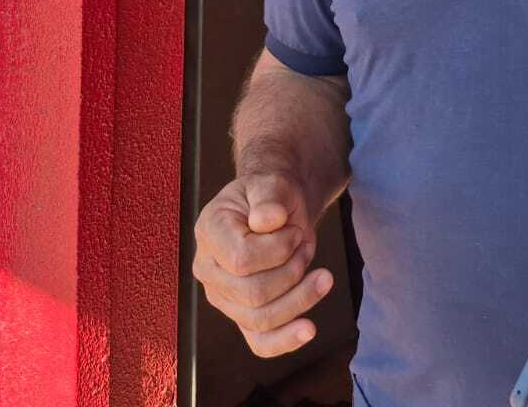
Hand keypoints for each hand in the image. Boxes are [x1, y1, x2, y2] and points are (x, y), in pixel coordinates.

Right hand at [192, 172, 334, 356]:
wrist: (278, 209)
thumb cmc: (273, 195)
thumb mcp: (274, 184)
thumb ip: (270, 197)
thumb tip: (267, 220)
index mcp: (209, 231)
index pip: (242, 259)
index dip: (279, 248)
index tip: (292, 230)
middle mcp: (208, 268)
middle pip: (254, 294)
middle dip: (293, 271)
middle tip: (303, 245)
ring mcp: (223, 296)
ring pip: (261, 319)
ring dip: (300, 297)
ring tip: (319, 273)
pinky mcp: (242, 315)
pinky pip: (260, 342)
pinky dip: (285, 340)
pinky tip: (308, 329)